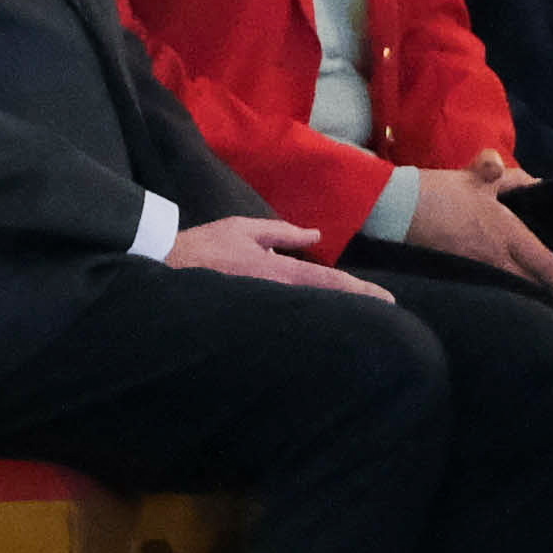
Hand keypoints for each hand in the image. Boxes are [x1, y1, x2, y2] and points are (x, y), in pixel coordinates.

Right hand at [175, 213, 385, 300]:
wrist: (164, 269)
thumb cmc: (203, 247)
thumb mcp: (244, 230)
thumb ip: (282, 233)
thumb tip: (314, 236)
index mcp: (277, 271)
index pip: (329, 283)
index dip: (362, 292)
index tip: (388, 301)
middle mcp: (275, 294)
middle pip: (325, 305)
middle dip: (356, 309)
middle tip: (385, 314)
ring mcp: (265, 310)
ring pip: (309, 314)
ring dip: (335, 315)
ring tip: (362, 317)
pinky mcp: (253, 319)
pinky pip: (289, 318)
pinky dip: (310, 318)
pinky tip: (322, 322)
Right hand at [397, 168, 552, 295]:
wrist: (396, 208)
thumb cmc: (439, 192)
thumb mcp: (477, 176)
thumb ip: (510, 177)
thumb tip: (536, 183)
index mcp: (505, 233)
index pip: (543, 262)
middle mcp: (494, 257)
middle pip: (532, 282)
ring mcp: (475, 267)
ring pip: (512, 284)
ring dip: (531, 286)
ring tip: (543, 283)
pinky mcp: (457, 271)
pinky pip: (492, 281)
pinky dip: (507, 282)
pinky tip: (508, 277)